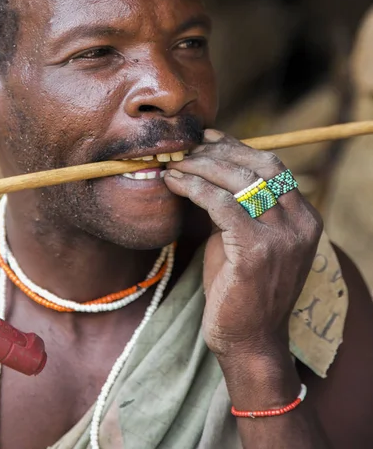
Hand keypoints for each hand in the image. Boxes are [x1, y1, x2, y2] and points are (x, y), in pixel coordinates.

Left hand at [164, 129, 322, 361]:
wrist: (249, 340)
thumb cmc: (241, 287)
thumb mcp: (245, 237)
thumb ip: (236, 204)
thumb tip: (207, 167)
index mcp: (303, 217)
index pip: (272, 165)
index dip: (237, 146)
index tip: (207, 137)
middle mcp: (300, 223)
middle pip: (258, 166)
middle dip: (217, 152)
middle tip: (186, 150)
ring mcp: (283, 237)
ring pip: (239, 180)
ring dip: (200, 166)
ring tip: (174, 164)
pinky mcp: (257, 251)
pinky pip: (221, 204)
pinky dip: (194, 188)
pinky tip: (174, 183)